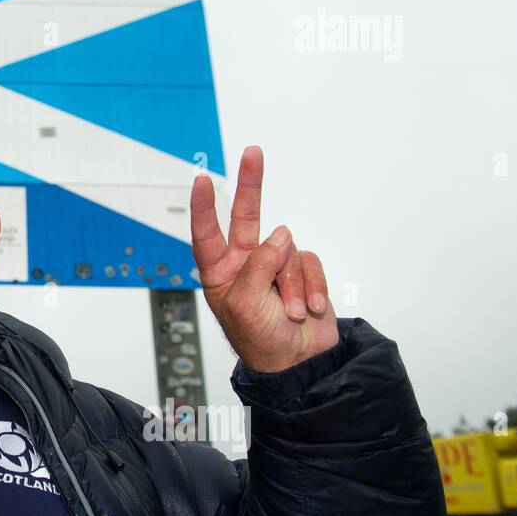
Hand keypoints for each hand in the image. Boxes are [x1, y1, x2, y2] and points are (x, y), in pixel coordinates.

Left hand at [190, 146, 337, 372]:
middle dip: (251, 184)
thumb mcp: (247, 305)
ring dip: (293, 286)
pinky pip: (310, 264)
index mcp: (221, 273)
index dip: (205, 207)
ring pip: (288, 251)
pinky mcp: (302, 271)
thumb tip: (280, 234)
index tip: (203, 178)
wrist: (299, 363)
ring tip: (289, 313)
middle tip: (252, 152)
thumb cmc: (261, 340)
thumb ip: (259, 265)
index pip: (207, 233)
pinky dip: (313, 287)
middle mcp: (246, 263)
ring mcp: (275, 266)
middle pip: (247, 216)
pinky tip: (310, 310)